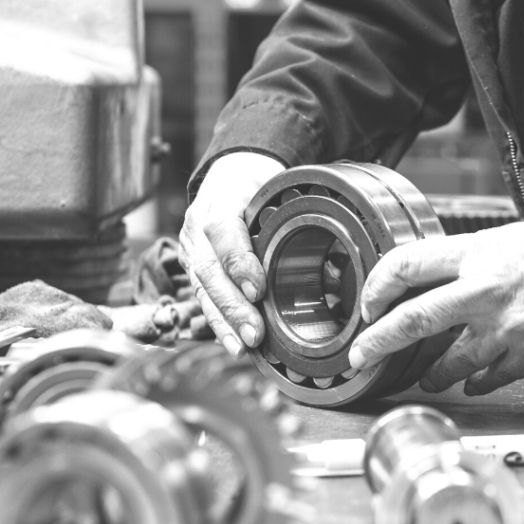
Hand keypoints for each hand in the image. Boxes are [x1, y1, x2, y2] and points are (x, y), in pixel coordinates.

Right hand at [179, 152, 284, 357]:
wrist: (227, 177)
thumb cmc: (258, 187)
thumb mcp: (276, 191)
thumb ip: (295, 224)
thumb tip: (334, 273)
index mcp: (220, 199)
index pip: (222, 230)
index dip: (238, 262)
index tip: (258, 290)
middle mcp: (197, 225)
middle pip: (209, 270)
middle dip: (233, 307)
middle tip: (256, 333)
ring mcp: (190, 247)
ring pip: (201, 289)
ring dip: (224, 322)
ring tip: (243, 347)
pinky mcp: (190, 266)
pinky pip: (200, 298)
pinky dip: (218, 324)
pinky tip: (233, 344)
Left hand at [348, 212, 523, 394]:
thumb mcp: (498, 239)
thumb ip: (460, 263)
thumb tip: (422, 284)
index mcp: (473, 253)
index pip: (405, 266)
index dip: (376, 287)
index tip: (367, 305)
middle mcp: (484, 289)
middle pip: (413, 320)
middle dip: (377, 343)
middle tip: (360, 356)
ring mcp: (507, 325)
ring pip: (449, 363)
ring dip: (432, 375)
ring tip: (427, 378)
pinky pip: (490, 378)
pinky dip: (476, 383)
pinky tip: (471, 383)